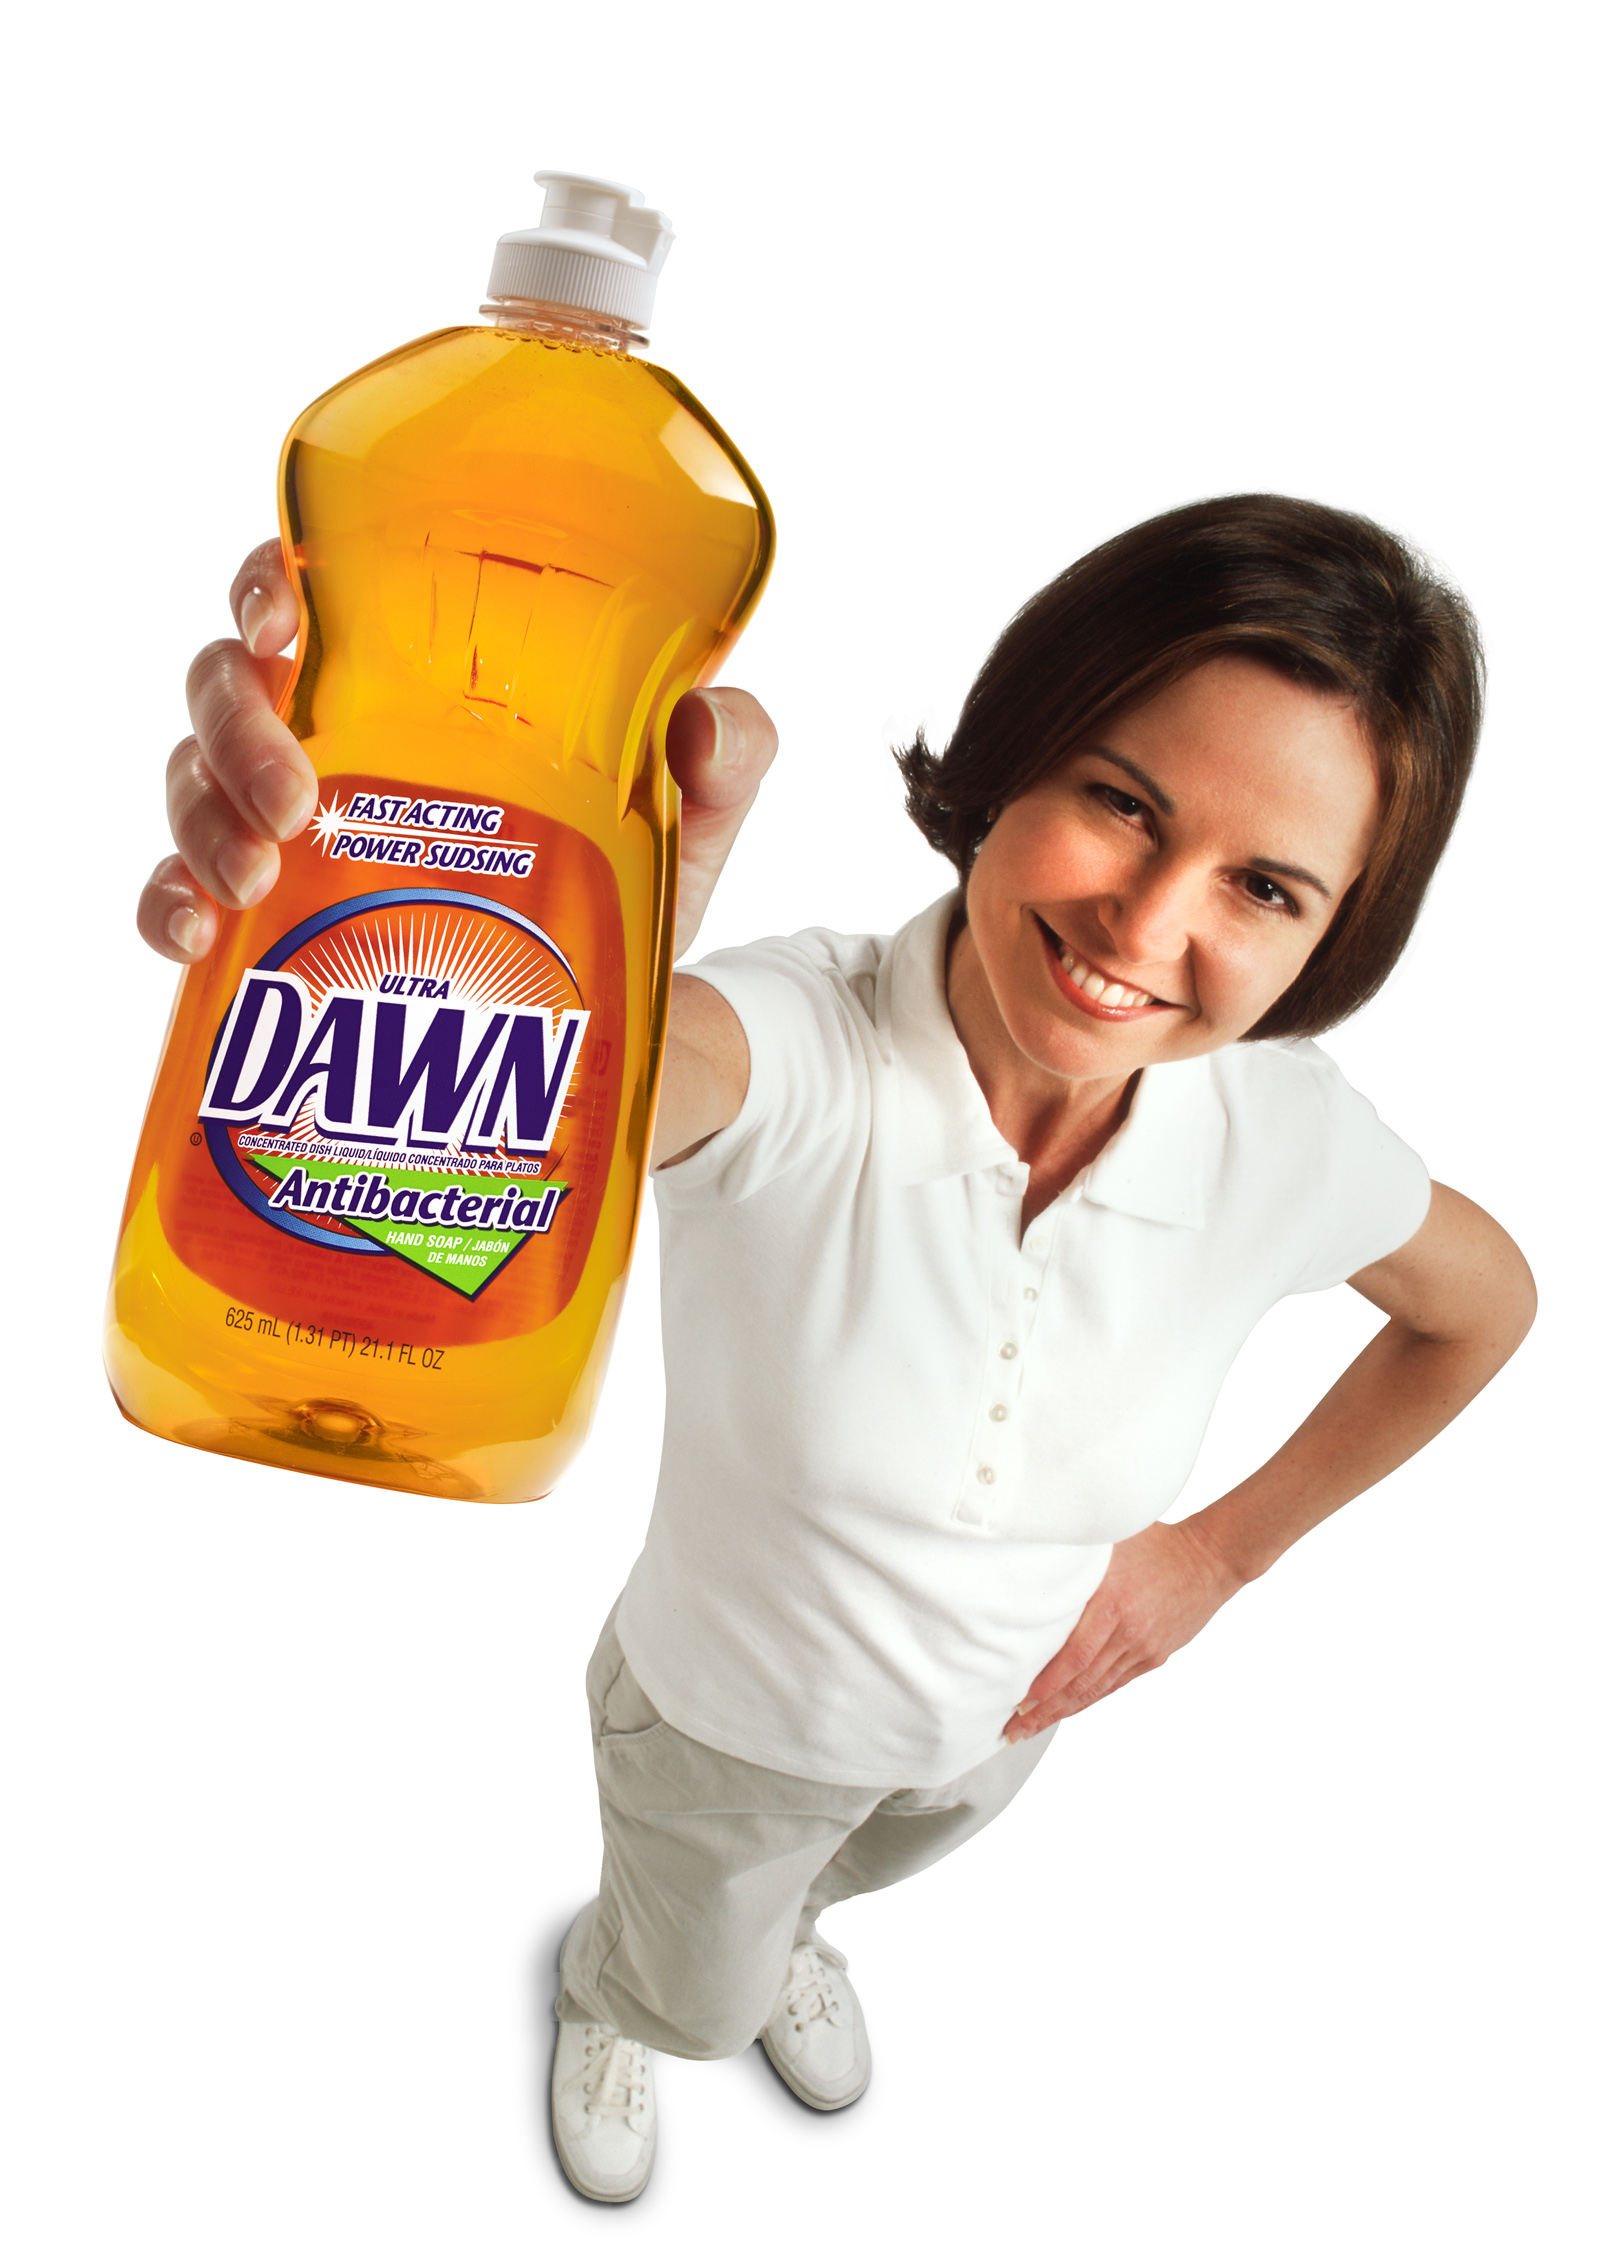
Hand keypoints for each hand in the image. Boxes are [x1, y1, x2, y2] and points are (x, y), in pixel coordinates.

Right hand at [136, 542, 777, 964]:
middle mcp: (331, 727)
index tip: (282, 619)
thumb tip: (706, 726)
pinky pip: (174, 893)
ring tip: (256, 878)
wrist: (619, 1014)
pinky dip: (166, 907)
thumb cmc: (630, 870)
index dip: (268, 582)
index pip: (307, 586)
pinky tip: (195, 936)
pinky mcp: (269, 917)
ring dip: (203, 820)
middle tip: (294, 798)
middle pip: (225, 681)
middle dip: (236, 729)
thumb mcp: (693, 809)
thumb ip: (722, 752)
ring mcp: (284, 821)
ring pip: (191, 779)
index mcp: (411, 669)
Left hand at [1003, 1519, 1241, 1740]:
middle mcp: (1128, 1633)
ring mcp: (1143, 1649)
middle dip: (1045, 1709)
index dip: (1048, 1683)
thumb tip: (1035, 1560)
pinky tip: (1070, 1708)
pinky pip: (1116, 1683)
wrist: (1209, 1560)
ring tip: (1034, 1726)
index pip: (1075, 1654)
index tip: (1021, 1700)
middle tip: (1015, 1728)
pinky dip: (1090, 1698)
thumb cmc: (1157, 1543)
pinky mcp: (1154, 1656)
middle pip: (1081, 1682)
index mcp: (1113, 1603)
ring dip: (1064, 1710)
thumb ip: (1077, 1561)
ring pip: (1097, 1688)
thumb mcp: (1112, 1543)